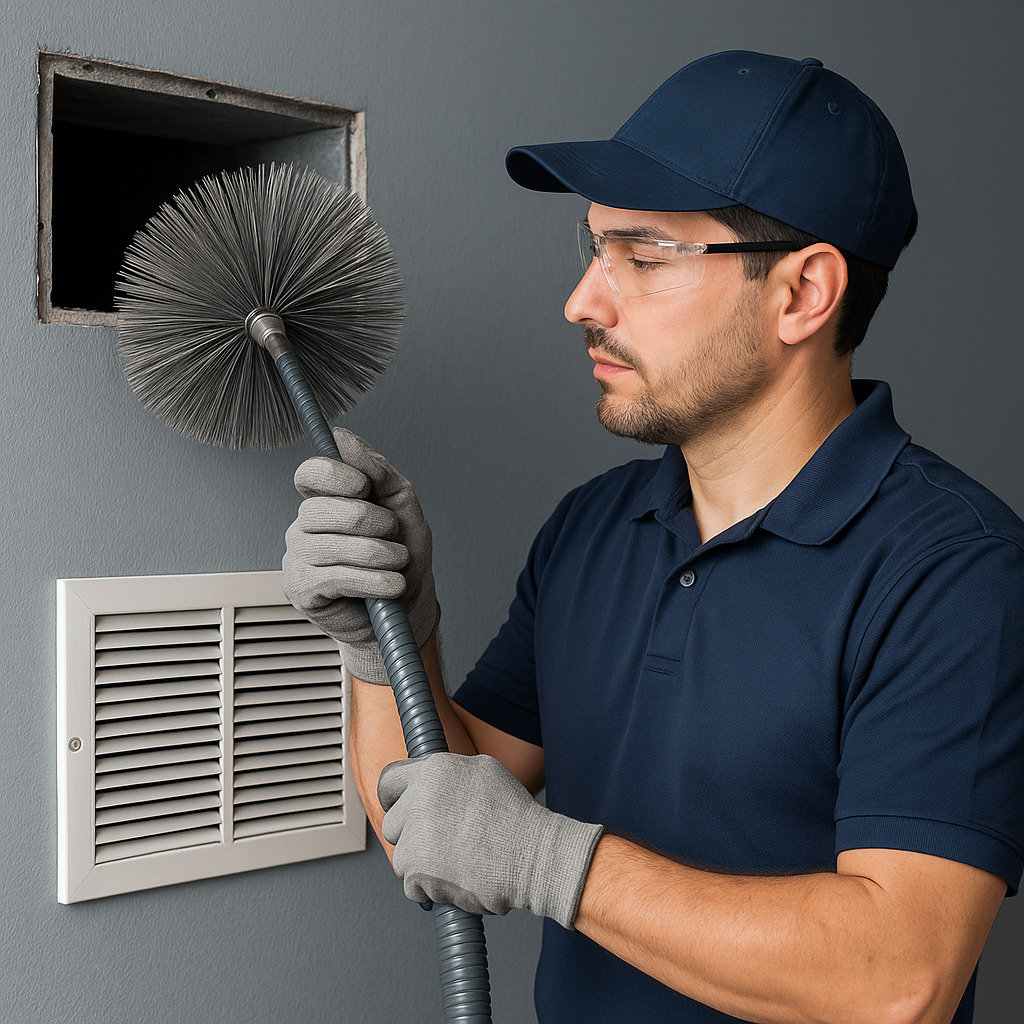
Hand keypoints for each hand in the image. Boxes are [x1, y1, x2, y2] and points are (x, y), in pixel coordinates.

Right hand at [282, 427, 437, 682]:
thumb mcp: (400, 503)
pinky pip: (340, 578)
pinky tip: (390, 586)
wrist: (407, 609)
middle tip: (392, 535)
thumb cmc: (401, 555)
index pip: (311, 472)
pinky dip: (378, 581)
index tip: (365, 487)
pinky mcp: (303, 590)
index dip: (338, 475)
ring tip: (397, 564)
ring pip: (338, 545)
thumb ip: (376, 469)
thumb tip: (342, 437)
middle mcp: (304, 526)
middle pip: (326, 509)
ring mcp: (299, 558)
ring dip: (383, 555)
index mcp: (325, 499)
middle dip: (374, 522)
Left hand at [377, 752, 603, 928]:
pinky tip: (457, 877)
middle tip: (439, 843)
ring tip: (457, 860)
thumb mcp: (484, 772)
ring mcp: (416, 835)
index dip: (394, 798)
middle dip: (410, 836)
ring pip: (401, 856)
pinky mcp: (417, 870)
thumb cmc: (516, 817)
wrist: (533, 855)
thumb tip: (430, 781)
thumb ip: (448, 775)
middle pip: (392, 823)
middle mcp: (420, 798)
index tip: (398, 809)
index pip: (389, 780)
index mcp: (435, 770)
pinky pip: (411, 885)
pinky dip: (430, 889)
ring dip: (422, 864)